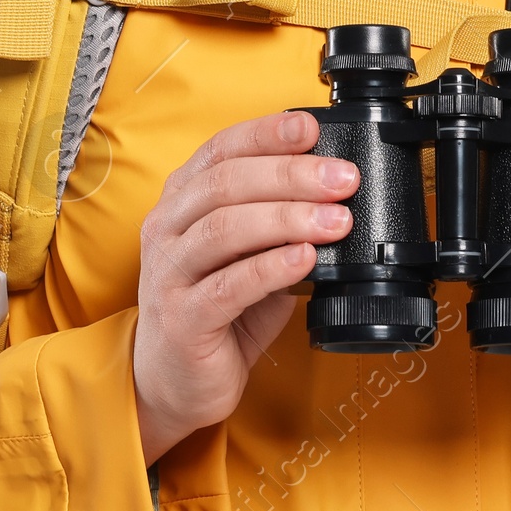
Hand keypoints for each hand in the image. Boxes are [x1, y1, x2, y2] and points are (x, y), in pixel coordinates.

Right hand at [133, 111, 354, 464]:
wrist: (177, 382)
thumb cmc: (218, 311)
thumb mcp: (247, 254)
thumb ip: (276, 222)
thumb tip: (333, 191)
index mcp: (181, 201)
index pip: (220, 150)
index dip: (266, 134)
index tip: (310, 128)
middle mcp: (167, 229)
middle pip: (226, 184)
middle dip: (291, 175)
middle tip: (342, 179)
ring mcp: (168, 274)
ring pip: (225, 229)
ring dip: (288, 218)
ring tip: (336, 220)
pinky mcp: (182, 319)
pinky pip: (229, 285)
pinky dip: (272, 266)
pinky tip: (306, 258)